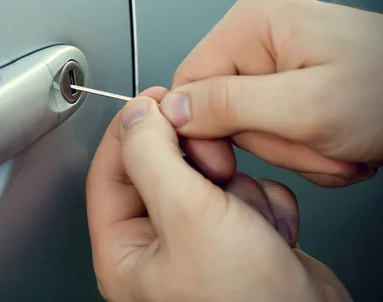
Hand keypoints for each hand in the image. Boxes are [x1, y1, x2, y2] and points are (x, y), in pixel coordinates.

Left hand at [87, 91, 351, 301]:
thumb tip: (135, 116)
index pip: (109, 171)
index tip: (155, 100)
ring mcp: (201, 240)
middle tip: (216, 167)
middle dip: (198, 164)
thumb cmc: (248, 301)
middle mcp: (158, 245)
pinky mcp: (239, 236)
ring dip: (238, 189)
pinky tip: (273, 234)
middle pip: (161, 168)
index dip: (130, 129)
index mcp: (125, 250)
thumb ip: (153, 157)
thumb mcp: (188, 216)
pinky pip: (244, 191)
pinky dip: (264, 204)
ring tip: (251, 221)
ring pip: (208, 176)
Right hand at [160, 0, 382, 186]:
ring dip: (290, 149)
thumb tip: (172, 109)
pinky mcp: (286, 83)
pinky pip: (270, 130)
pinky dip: (301, 148)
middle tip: (311, 142)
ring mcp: (273, 59)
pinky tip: (331, 142)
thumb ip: (231, 106)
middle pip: (219, 109)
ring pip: (246, 127)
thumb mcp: (308, 107)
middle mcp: (258, 34)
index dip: (201, 130)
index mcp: (253, 21)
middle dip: (267, 141)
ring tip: (330, 144)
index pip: (188, 83)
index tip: (225, 163)